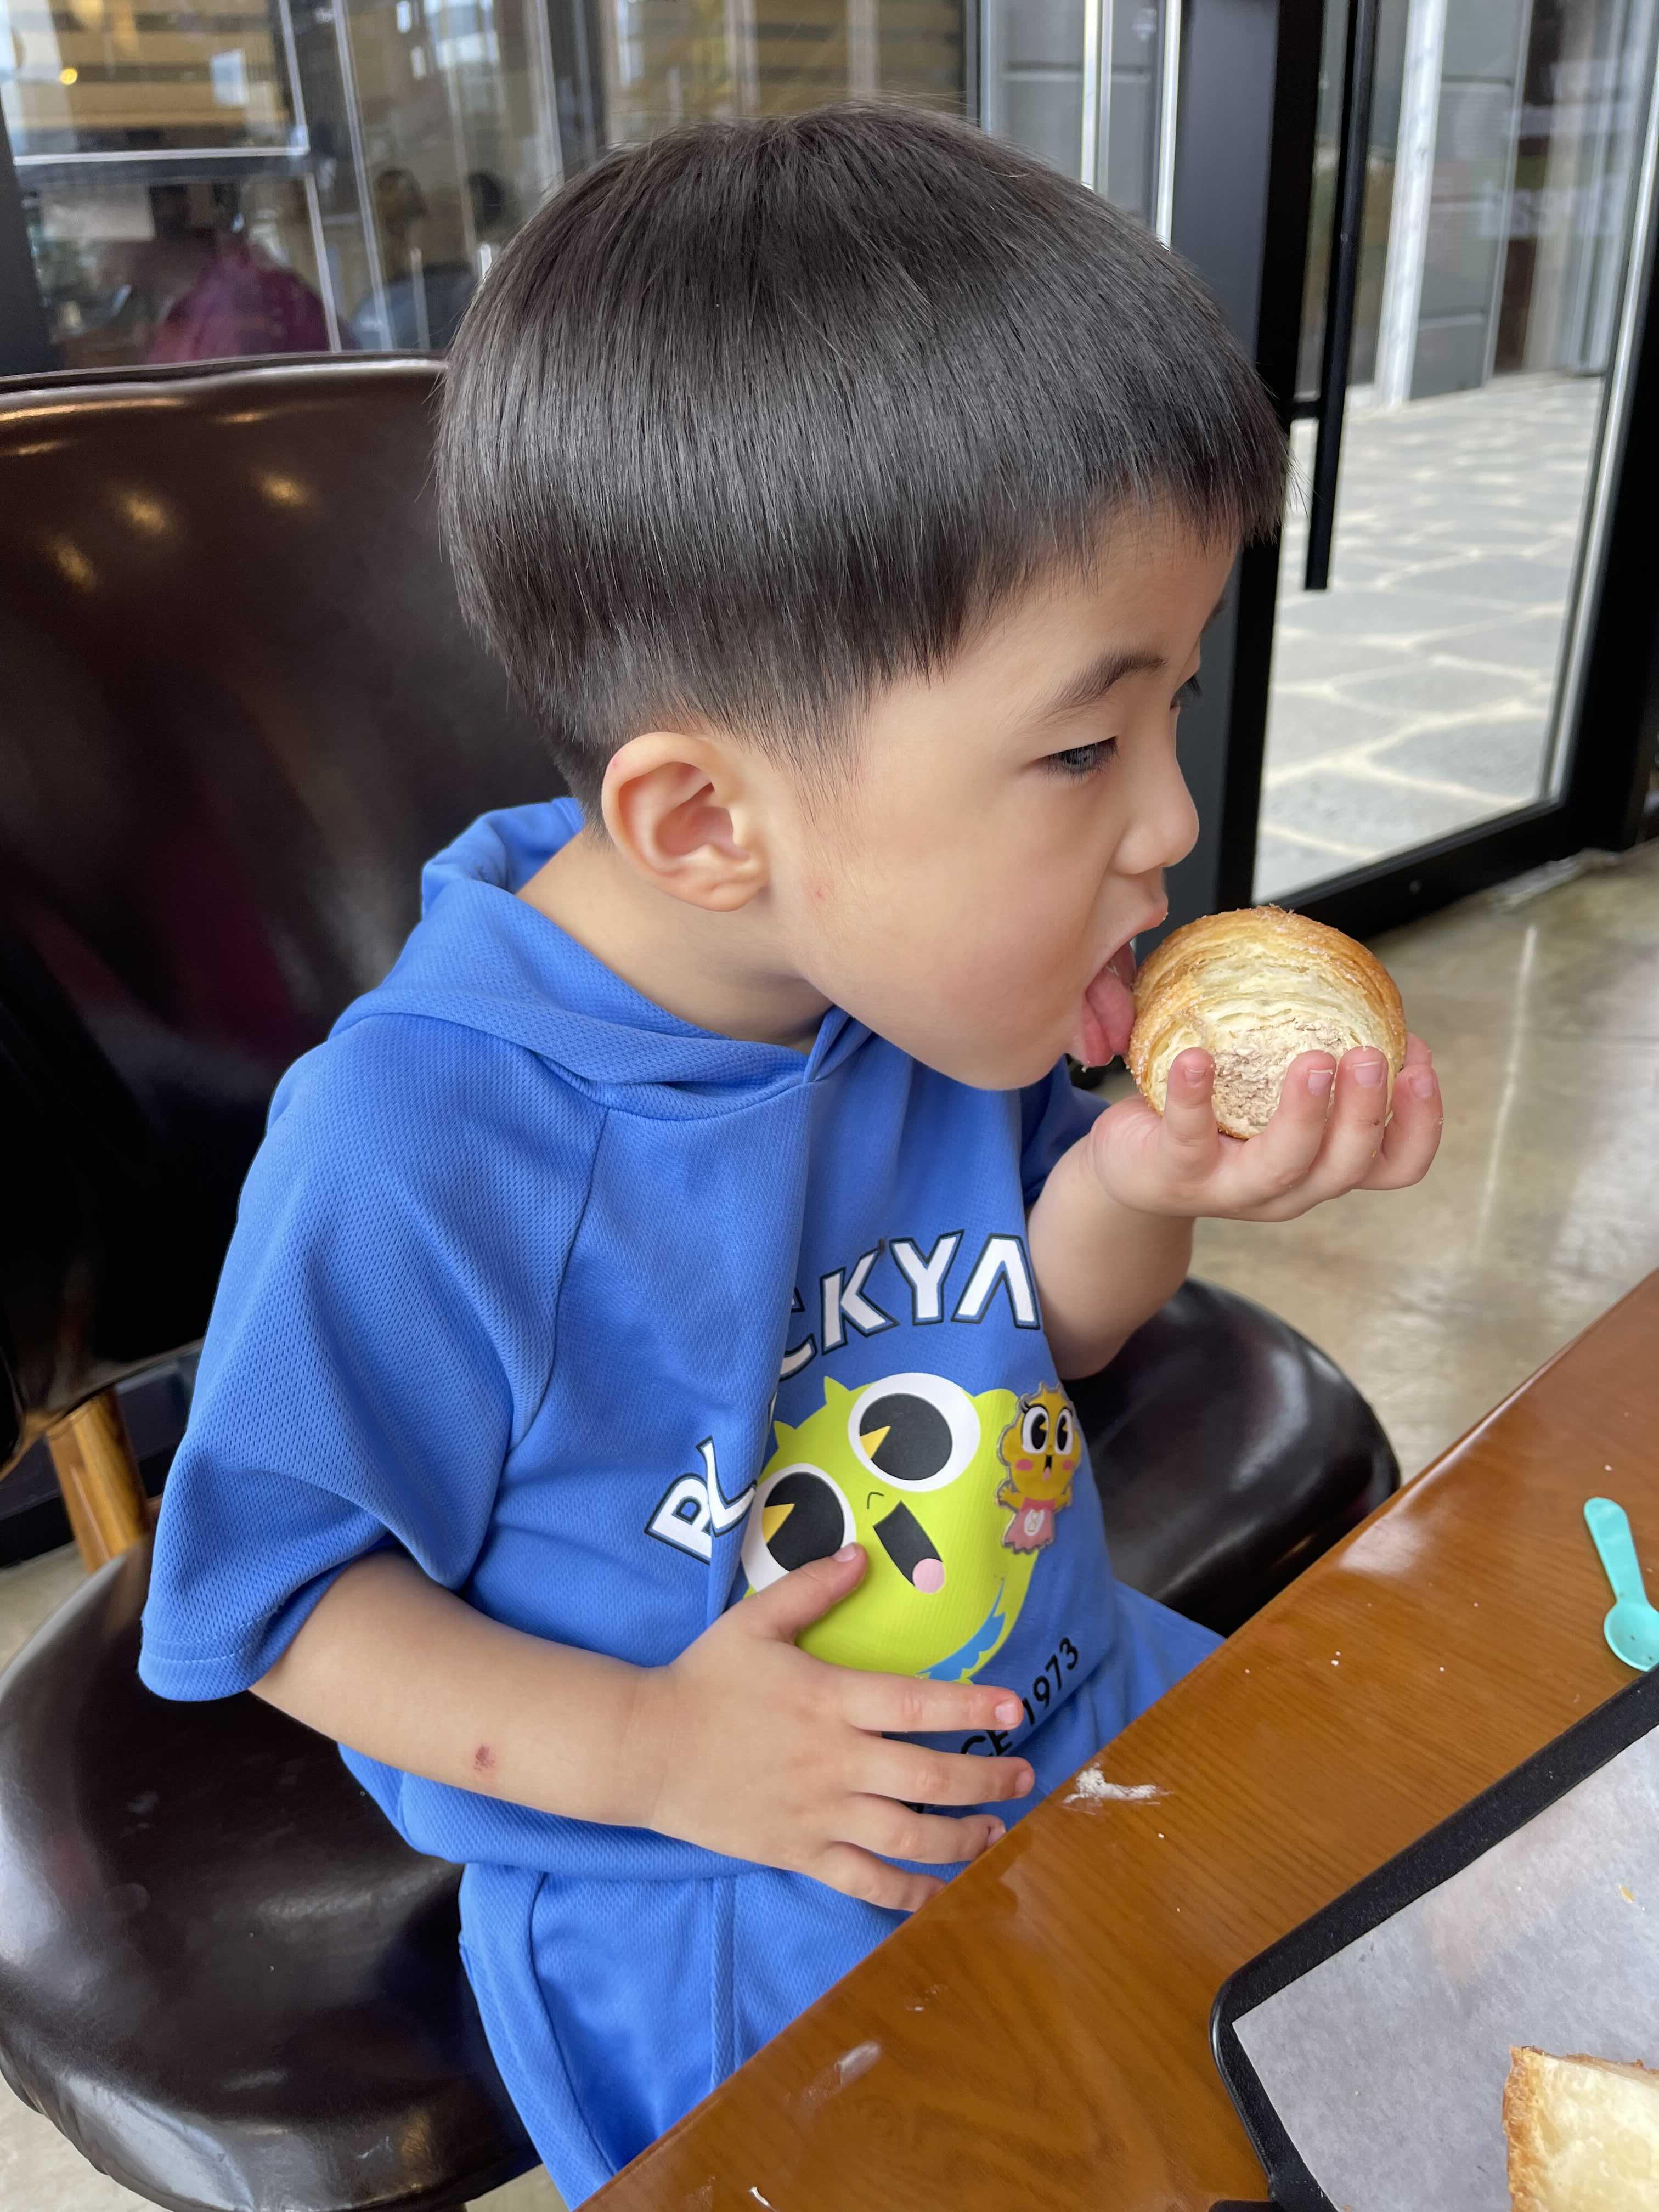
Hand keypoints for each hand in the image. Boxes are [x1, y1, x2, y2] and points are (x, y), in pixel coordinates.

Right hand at [629, 1545, 1034, 1911]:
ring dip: (963, 1839)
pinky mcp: (800, 1853)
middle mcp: (835, 1762)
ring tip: (997, 1833)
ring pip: (909, 1837)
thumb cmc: (703, 1680)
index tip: (1017, 1709)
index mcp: (829, 1700)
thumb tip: (861, 1555)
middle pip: (929, 1778)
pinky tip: (944, 1895)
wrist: (645, 1749)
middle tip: (1025, 1776)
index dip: (973, 1707)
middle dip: (988, 1779)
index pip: (918, 1705)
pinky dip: (910, 1895)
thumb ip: (810, 1588)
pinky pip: (866, 1883)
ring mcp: (819, 1815)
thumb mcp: (754, 1622)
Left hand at [1083, 1034, 1441, 1222]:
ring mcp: (1234, 1189)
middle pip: (1348, 1165)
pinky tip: (1196, 1057)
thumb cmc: (1215, 1122)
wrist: (1133, 1170)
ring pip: (1285, 1164)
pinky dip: (1194, 1096)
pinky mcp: (1177, 1175)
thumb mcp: (1273, 1100)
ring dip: (1305, 1113)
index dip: (1421, 1123)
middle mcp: (1290, 1188)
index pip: (1396, 1165)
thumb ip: (1316, 1060)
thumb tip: (1357, 990)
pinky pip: (1190, 1136)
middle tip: (1372, 1056)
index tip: (1419, 1064)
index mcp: (1322, 1166)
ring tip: (1314, 1060)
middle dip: (1369, 1111)